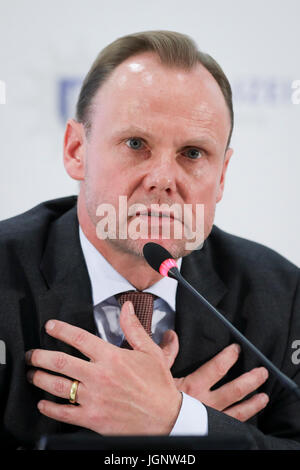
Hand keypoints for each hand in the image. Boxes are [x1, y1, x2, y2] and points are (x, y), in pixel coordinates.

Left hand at [25, 301, 181, 434]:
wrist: (165, 418)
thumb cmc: (158, 385)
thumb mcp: (150, 352)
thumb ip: (133, 328)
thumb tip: (127, 307)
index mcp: (112, 357)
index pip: (79, 338)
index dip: (61, 330)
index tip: (50, 326)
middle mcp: (100, 376)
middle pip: (60, 361)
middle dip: (40, 356)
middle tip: (31, 354)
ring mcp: (94, 398)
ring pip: (57, 386)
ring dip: (39, 378)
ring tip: (32, 374)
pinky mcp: (93, 418)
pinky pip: (64, 413)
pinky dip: (49, 408)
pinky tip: (42, 403)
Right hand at [160, 333, 268, 421]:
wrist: (154, 430)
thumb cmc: (155, 401)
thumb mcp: (158, 375)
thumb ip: (166, 354)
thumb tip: (171, 334)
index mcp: (194, 386)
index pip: (217, 368)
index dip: (229, 357)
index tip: (237, 349)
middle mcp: (206, 403)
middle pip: (235, 390)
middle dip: (250, 379)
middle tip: (262, 372)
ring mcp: (211, 420)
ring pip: (238, 411)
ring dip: (253, 403)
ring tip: (264, 397)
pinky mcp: (213, 431)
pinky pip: (233, 427)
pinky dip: (243, 422)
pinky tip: (250, 420)